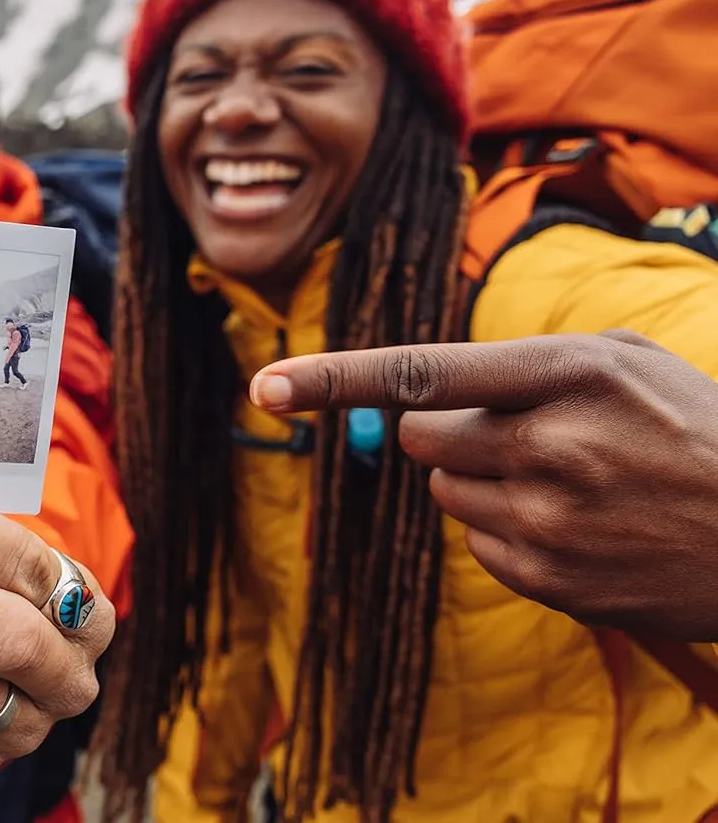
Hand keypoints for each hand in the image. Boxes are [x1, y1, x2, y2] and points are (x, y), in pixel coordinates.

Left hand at [250, 330, 717, 640]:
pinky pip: (476, 540)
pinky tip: (576, 524)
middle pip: (417, 438)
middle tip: (519, 434)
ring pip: (442, 490)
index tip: (266, 383)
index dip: (335, 378)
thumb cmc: (695, 430)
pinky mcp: (550, 579)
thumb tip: (422, 393)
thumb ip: (522, 364)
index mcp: (569, 374)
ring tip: (567, 481)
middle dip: (445, 431)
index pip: (423, 373)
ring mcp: (550, 521)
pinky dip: (506, 527)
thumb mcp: (625, 362)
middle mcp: (552, 445)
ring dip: (478, 478)